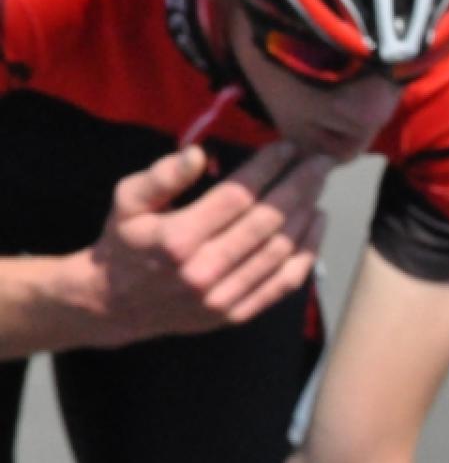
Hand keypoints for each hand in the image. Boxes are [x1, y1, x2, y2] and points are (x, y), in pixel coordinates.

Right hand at [75, 141, 331, 346]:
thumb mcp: (127, 201)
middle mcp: (203, 270)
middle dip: (300, 186)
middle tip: (320, 162)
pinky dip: (308, 252)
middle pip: (268, 221)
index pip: (238, 196)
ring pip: (281, 250)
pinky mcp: (236, 314)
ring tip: (320, 187)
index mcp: (177, 239)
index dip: (268, 169)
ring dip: (307, 214)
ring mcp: (222, 297)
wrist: (115, 304)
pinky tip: (318, 224)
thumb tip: (199, 153)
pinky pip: (284, 283)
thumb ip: (161, 176)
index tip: (288, 147)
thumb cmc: (126, 242)